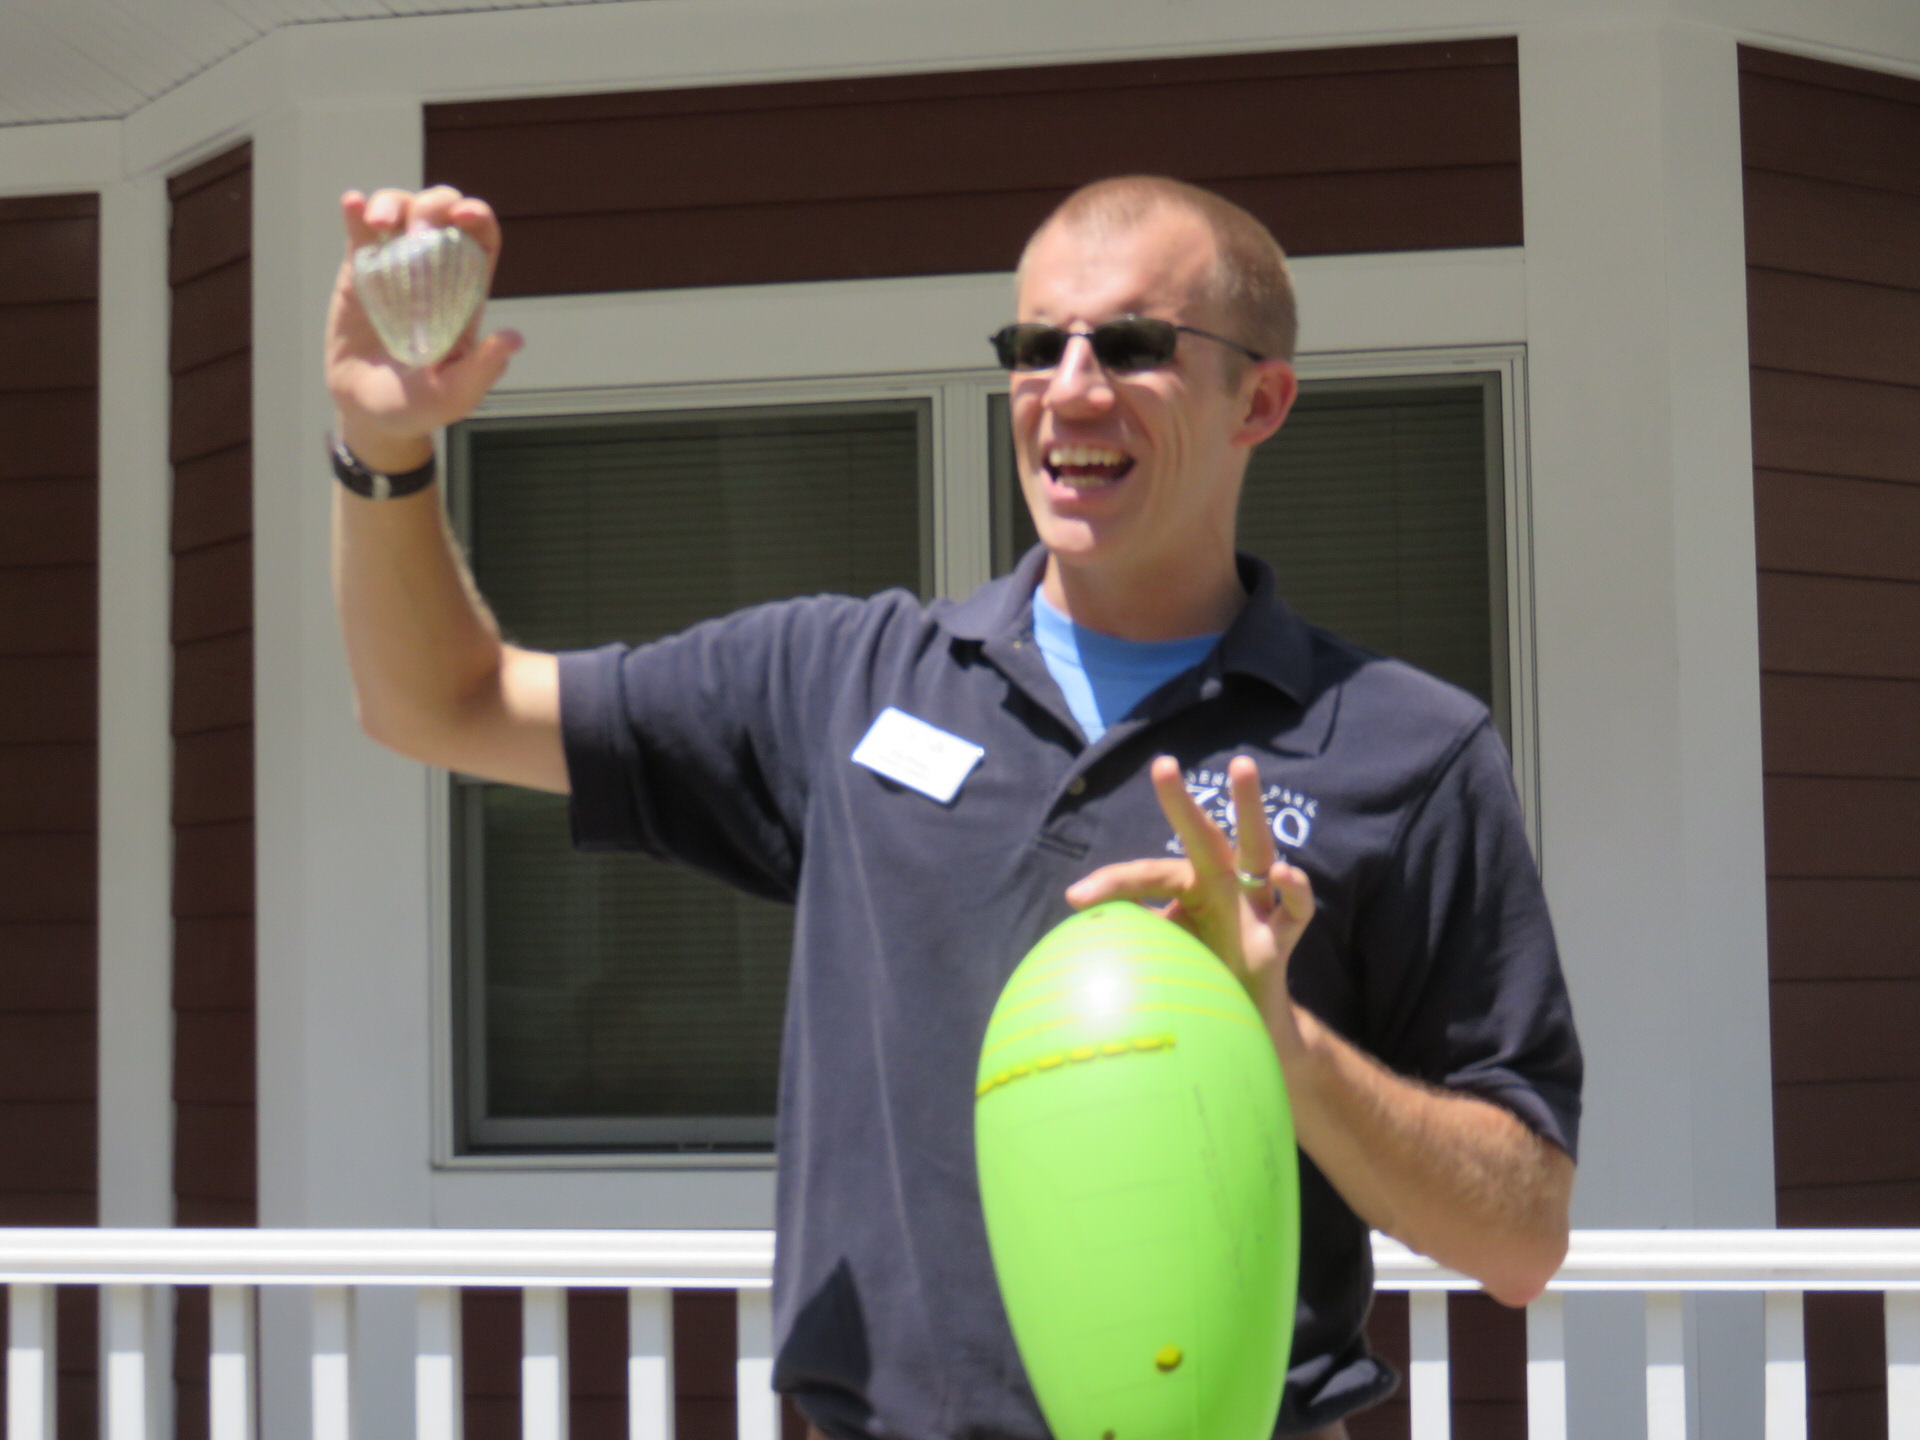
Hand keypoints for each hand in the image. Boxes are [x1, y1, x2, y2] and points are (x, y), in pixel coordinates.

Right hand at [325, 186, 522, 472]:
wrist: (368, 414)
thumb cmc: (420, 407)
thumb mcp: (456, 395)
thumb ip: (483, 368)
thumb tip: (513, 338)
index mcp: (465, 295)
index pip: (480, 240)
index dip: (477, 217)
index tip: (465, 215)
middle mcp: (434, 272)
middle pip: (442, 214)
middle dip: (434, 204)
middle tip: (418, 227)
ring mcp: (395, 268)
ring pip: (401, 212)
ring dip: (393, 203)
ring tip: (380, 221)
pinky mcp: (359, 273)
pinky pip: (361, 234)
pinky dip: (357, 212)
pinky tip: (353, 204)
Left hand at [1065, 754, 1315, 1064]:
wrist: (1245, 1022)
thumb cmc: (1199, 976)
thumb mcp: (1161, 955)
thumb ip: (1129, 941)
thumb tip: (1070, 943)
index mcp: (1189, 887)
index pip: (1145, 876)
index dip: (1111, 884)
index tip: (1075, 899)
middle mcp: (1223, 885)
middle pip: (1202, 836)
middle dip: (1181, 801)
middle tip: (1162, 765)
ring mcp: (1255, 906)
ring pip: (1256, 849)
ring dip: (1249, 808)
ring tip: (1239, 768)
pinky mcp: (1280, 937)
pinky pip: (1296, 909)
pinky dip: (1296, 889)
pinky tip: (1286, 873)